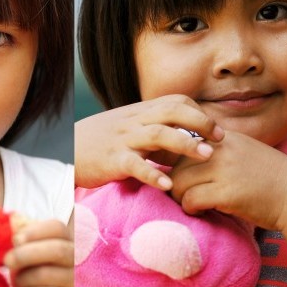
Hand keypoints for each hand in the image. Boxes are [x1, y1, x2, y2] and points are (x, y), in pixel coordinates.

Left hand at [5, 219, 73, 286]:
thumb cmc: (32, 278)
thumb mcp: (24, 254)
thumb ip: (21, 235)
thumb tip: (14, 217)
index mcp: (65, 241)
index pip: (58, 227)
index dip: (35, 231)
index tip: (15, 239)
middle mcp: (76, 259)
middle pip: (57, 249)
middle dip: (26, 254)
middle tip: (7, 260)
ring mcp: (76, 282)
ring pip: (48, 274)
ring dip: (25, 279)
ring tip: (20, 283)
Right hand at [74, 94, 223, 189]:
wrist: (65, 151)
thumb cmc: (103, 142)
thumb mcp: (130, 129)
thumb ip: (157, 131)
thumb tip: (189, 141)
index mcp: (140, 112)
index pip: (176, 101)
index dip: (199, 112)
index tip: (217, 128)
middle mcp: (134, 121)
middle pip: (172, 111)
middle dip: (200, 122)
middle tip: (221, 138)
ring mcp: (123, 139)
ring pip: (157, 134)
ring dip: (185, 144)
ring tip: (207, 156)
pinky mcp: (112, 161)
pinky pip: (135, 165)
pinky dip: (153, 174)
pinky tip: (169, 184)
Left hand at [169, 130, 286, 230]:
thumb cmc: (272, 179)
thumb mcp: (245, 152)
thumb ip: (222, 151)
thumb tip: (193, 161)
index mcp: (225, 137)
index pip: (185, 143)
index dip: (178, 162)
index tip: (183, 176)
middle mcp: (222, 148)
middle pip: (177, 163)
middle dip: (176, 182)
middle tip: (185, 196)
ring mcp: (224, 169)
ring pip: (179, 182)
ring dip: (180, 197)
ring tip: (192, 204)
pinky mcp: (226, 193)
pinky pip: (191, 199)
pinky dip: (190, 208)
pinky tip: (202, 212)